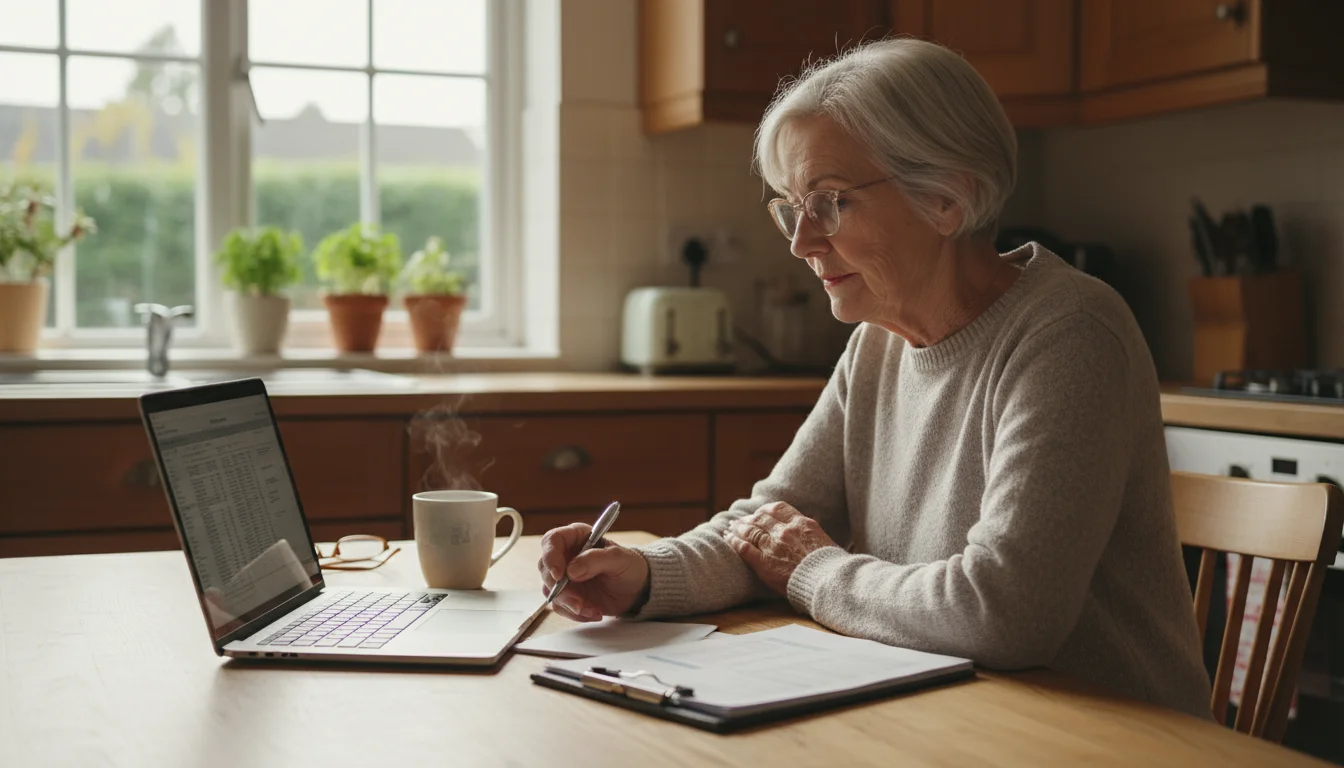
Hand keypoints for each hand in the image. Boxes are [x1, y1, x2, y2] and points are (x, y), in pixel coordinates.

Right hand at [537, 523, 649, 621]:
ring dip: (569, 604)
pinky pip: (560, 607)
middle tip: (580, 602)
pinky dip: (575, 614)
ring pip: (550, 591)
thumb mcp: (619, 558)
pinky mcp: (567, 595)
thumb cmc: (629, 566)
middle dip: (561, 589)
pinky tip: (594, 613)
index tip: (558, 575)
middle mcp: (566, 556)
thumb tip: (571, 570)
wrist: (637, 589)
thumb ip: (596, 559)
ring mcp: (564, 577)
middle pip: (546, 569)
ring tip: (593, 610)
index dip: (550, 556)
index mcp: (577, 537)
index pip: (552, 540)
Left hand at [723, 502, 837, 594]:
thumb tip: (808, 524)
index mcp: (801, 523)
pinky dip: (734, 541)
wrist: (828, 582)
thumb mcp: (824, 539)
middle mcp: (785, 531)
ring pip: (749, 531)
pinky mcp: (764, 563)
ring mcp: (773, 546)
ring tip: (730, 528)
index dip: (764, 510)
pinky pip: (744, 548)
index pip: (777, 508)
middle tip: (739, 521)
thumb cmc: (830, 565)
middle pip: (760, 519)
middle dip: (748, 519)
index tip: (759, 513)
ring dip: (737, 528)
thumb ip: (809, 532)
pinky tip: (728, 538)